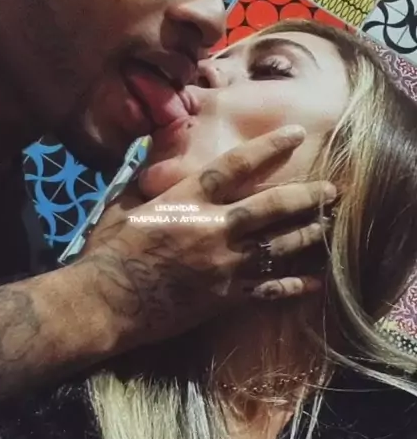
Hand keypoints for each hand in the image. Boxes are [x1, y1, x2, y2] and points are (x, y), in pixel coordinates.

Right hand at [78, 126, 335, 351]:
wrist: (105, 304)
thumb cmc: (108, 252)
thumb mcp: (122, 205)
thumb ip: (146, 182)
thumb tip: (154, 159)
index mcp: (188, 201)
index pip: (235, 166)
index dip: (268, 148)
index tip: (296, 134)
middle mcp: (214, 229)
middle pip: (271, 208)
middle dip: (306, 197)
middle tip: (332, 190)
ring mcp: (224, 266)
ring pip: (278, 247)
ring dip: (307, 233)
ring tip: (329, 224)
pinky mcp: (225, 299)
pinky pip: (269, 291)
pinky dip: (294, 286)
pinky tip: (315, 283)